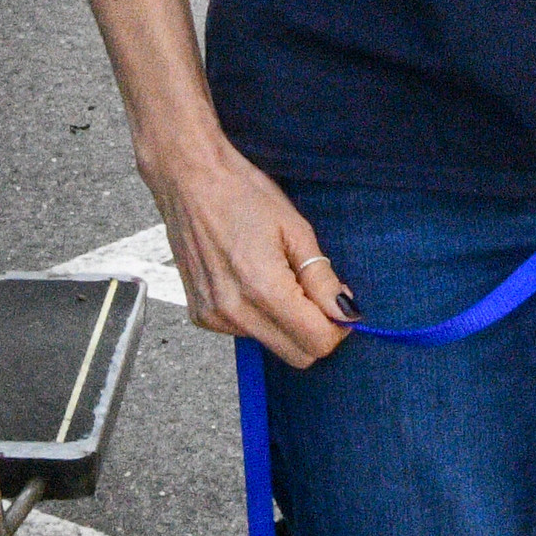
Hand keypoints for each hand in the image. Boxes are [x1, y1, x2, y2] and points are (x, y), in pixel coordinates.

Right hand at [144, 138, 354, 369]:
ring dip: (286, 322)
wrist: (189, 179)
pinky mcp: (201, 316)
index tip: (341, 303)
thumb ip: (322, 278)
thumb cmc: (242, 193)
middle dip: (316, 330)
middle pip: (296, 356)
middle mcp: (234, 313)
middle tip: (318, 293)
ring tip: (279, 275)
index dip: (338, 326)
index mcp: (262, 289)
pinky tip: (252, 278)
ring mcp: (214, 318)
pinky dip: (259, 315)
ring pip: (271, 344)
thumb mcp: (295, 228)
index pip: (315, 342)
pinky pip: (245, 332)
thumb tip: (346, 312)